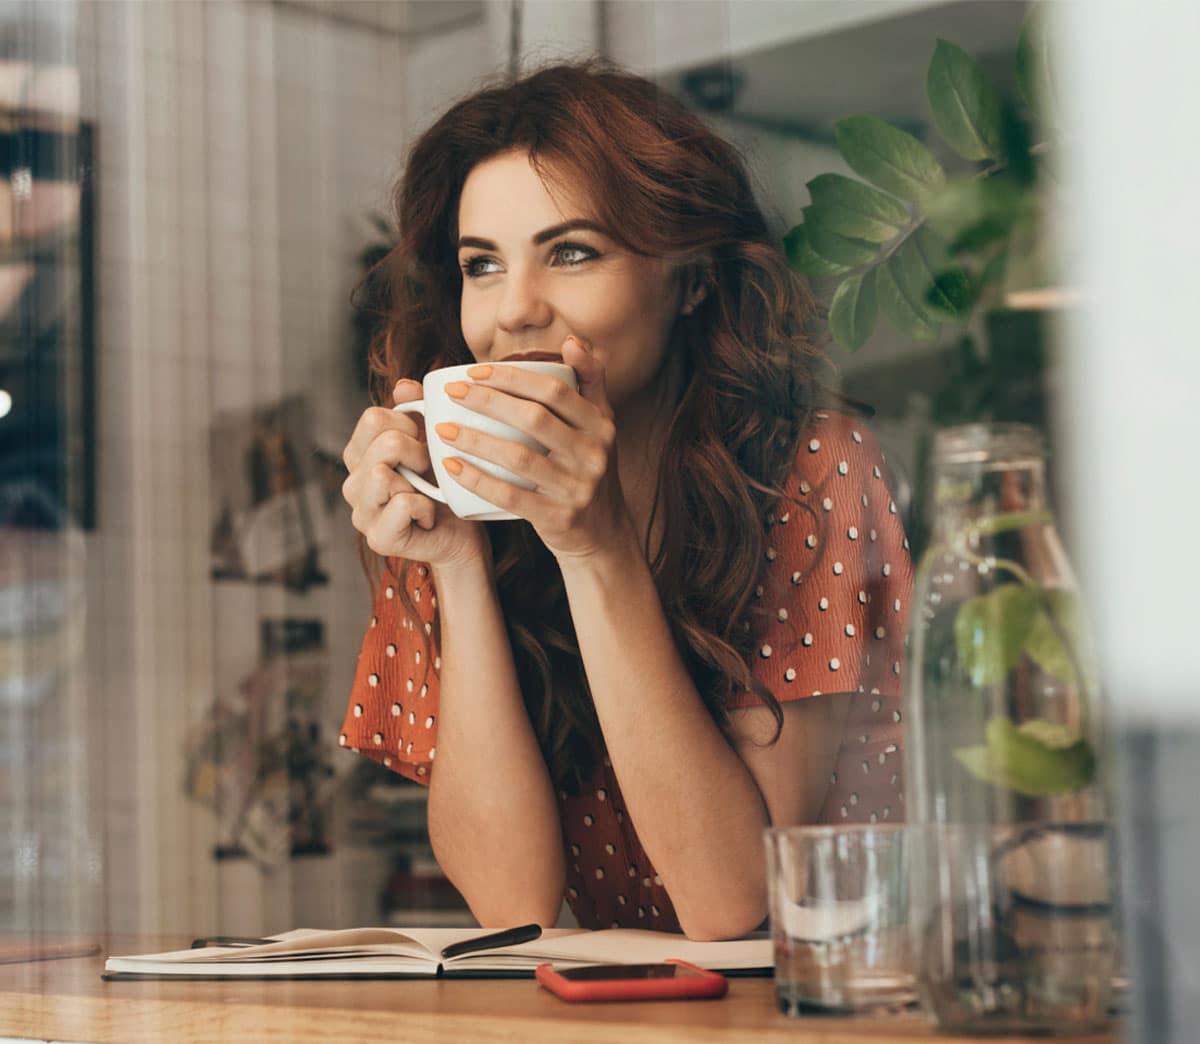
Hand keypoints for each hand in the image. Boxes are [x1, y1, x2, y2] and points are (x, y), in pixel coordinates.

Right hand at [342, 379, 488, 568]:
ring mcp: (362, 513)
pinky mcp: (378, 538)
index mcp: (360, 455)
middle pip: (383, 443)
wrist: (464, 535)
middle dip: (419, 453)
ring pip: (382, 474)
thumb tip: (405, 387)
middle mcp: (353, 483)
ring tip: (427, 494)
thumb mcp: (432, 442)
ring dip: (419, 482)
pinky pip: (401, 504)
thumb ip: (416, 411)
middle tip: (430, 473)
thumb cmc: (446, 487)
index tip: (424, 444)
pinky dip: (425, 508)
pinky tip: (428, 517)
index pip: (373, 418)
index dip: (408, 426)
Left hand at [435, 336, 632, 559]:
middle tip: (452, 393)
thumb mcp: (600, 427)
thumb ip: (589, 382)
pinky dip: (479, 480)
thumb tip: (570, 341)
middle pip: (534, 418)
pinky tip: (452, 467)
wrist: (604, 534)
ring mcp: (578, 488)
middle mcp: (594, 454)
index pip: (554, 390)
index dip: (512, 376)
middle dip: (487, 401)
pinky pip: (512, 497)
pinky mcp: (560, 518)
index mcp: (601, 425)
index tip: (474, 371)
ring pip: (520, 457)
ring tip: (442, 428)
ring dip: (476, 440)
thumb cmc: (588, 471)